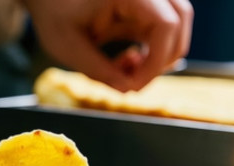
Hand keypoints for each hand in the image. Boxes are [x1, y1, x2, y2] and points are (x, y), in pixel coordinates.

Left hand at [24, 0, 192, 91]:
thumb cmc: (53, 13)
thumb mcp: (68, 47)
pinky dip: (154, 49)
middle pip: (180, 21)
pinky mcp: (146, 5)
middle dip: (162, 60)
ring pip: (178, 24)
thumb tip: (128, 89)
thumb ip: (99, 70)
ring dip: (160, 55)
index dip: (157, 60)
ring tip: (128, 68)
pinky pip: (165, 27)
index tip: (133, 85)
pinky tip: (129, 60)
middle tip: (131, 81)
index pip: (165, 24)